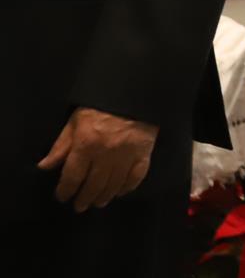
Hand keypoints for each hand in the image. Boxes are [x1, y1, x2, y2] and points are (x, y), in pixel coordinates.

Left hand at [39, 108, 157, 210]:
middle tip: (80, 206)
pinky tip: (120, 192)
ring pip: (114, 184)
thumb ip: (61, 146)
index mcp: (86, 144)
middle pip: (93, 185)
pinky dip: (128, 187)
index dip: (65, 190)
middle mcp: (106, 153)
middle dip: (84, 198)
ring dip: (104, 197)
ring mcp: (127, 155)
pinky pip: (137, 176)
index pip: (72, 176)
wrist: (133, 92)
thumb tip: (44, 167)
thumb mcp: (75, 122)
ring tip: (98, 202)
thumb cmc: (100, 106)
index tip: (63, 197)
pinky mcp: (144, 153)